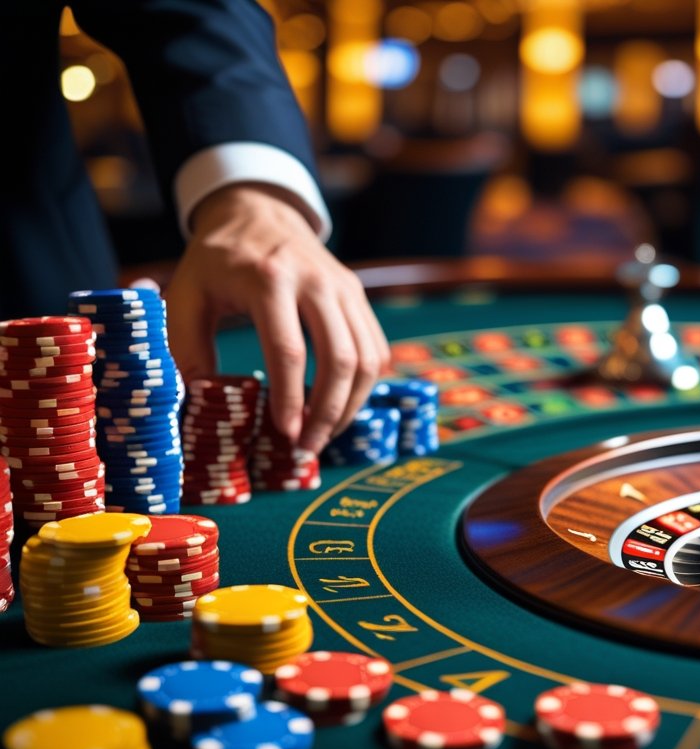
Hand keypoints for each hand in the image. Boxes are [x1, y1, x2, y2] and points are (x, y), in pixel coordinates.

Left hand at [164, 183, 389, 452]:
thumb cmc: (216, 262)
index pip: (288, 350)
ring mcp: (344, 287)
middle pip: (339, 359)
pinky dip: (364, 385)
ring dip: (350, 405)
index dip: (290, 399)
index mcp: (269, 278)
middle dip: (327, 413)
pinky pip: (375, 348)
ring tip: (324, 435)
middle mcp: (316, 281)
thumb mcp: (185, 296)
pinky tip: (340, 407)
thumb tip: (200, 406)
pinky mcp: (357, 296)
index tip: (284, 435)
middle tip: (306, 448)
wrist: (257, 212)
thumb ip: (186, 348)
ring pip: (366, 358)